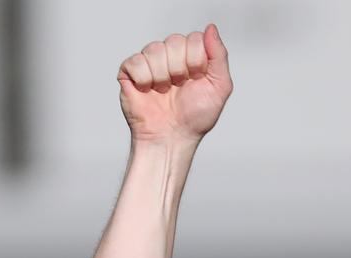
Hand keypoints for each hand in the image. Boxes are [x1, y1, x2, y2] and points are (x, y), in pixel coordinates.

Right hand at [118, 23, 232, 142]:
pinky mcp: (130, 71)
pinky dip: (145, 80)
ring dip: (164, 76)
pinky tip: (148, 91)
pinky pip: (136, 61)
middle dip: (181, 69)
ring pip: (155, 49)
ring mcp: (150, 62)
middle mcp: (171, 56)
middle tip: (180, 87)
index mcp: (192, 57)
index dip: (197, 61)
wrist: (172, 137)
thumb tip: (211, 28)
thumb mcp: (219, 87)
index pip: (195, 38)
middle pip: (175, 41)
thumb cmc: (196, 117)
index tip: (197, 79)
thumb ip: (219, 56)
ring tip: (165, 91)